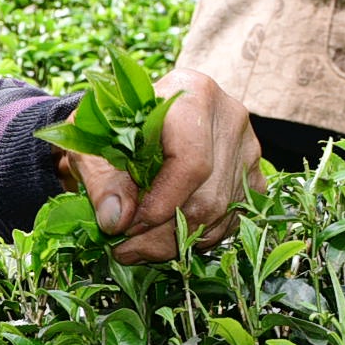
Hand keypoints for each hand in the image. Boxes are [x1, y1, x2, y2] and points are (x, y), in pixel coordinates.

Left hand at [62, 67, 259, 262]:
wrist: (137, 118)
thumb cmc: (112, 127)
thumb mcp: (93, 145)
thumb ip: (101, 180)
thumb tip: (116, 221)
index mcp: (192, 95)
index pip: (191, 161)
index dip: (161, 204)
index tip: (127, 227)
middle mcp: (229, 119)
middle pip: (208, 196)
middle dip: (163, 235)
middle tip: (124, 250)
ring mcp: (247, 148)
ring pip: (221, 214)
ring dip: (177, 244)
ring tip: (137, 249)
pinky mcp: (252, 173)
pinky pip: (231, 219)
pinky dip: (198, 237)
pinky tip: (166, 239)